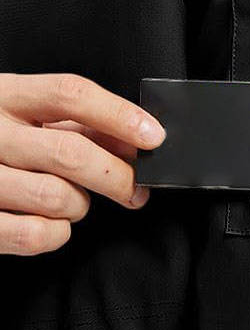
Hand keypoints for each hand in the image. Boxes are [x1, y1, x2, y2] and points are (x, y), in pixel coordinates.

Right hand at [0, 74, 165, 255]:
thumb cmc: (3, 138)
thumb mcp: (33, 118)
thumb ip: (82, 124)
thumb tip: (139, 138)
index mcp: (7, 95)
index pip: (71, 94)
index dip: (119, 114)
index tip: (154, 136)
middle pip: (70, 152)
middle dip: (117, 176)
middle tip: (135, 188)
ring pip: (56, 197)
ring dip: (81, 205)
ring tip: (76, 201)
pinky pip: (33, 234)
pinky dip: (57, 234)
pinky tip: (54, 224)